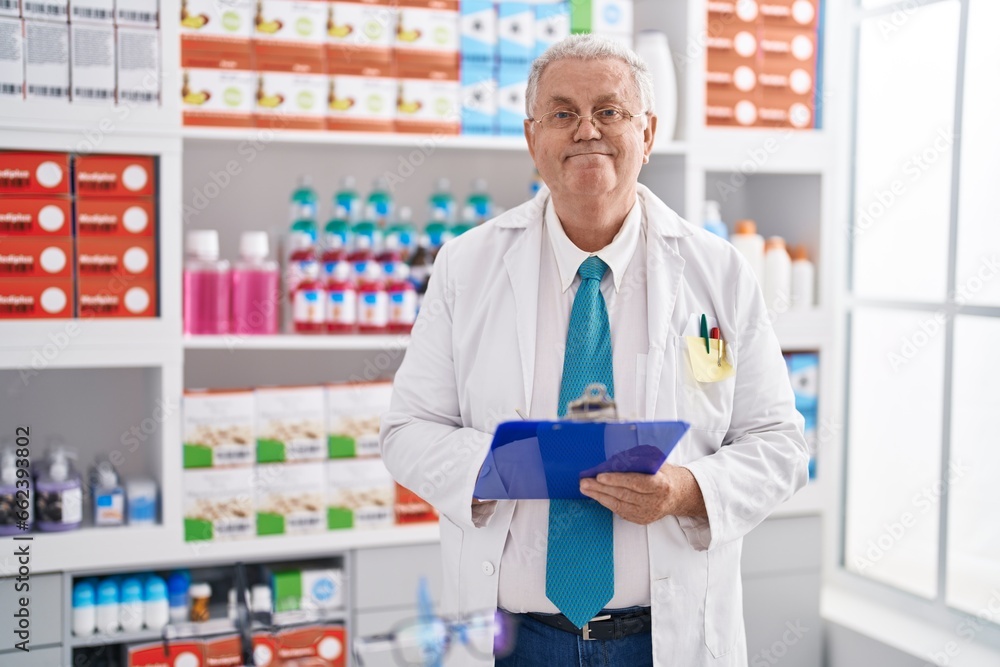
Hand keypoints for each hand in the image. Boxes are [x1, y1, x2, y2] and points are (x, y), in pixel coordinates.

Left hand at [579, 464, 706, 524]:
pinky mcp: (642, 519)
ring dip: (600, 496)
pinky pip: (621, 511)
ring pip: (619, 505)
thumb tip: (616, 458)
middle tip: (585, 482)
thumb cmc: (665, 475)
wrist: (679, 495)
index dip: (617, 480)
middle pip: (624, 495)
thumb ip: (640, 461)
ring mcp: (648, 513)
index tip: (600, 476)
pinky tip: (597, 496)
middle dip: (602, 488)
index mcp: (661, 484)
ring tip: (586, 488)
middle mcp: (655, 501)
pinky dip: (607, 503)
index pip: (636, 482)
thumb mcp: (658, 463)